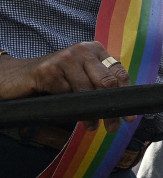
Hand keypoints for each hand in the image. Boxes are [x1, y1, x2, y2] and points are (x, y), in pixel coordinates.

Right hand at [0, 41, 130, 128]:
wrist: (16, 77)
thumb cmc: (53, 80)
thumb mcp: (78, 78)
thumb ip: (96, 84)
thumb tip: (119, 105)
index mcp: (95, 50)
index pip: (118, 73)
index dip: (125, 94)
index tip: (129, 115)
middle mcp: (83, 50)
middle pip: (106, 82)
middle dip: (111, 107)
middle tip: (112, 127)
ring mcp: (65, 57)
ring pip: (86, 90)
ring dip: (90, 113)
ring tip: (92, 126)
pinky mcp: (48, 69)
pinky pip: (64, 93)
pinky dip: (66, 105)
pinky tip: (63, 109)